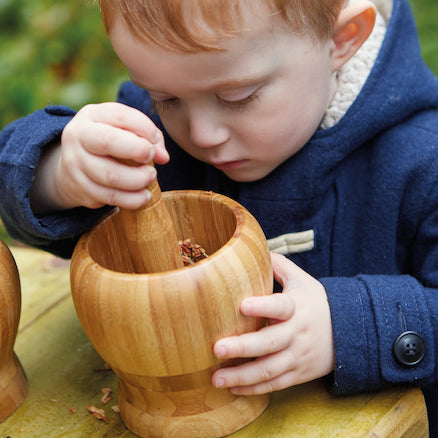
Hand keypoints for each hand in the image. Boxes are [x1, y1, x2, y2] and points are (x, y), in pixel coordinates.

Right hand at [31, 102, 169, 212]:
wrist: (70, 167)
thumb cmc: (108, 143)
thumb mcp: (122, 130)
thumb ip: (147, 137)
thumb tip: (163, 157)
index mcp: (91, 116)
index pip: (121, 116)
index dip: (144, 128)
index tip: (156, 140)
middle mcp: (78, 137)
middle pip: (108, 142)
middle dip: (137, 150)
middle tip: (151, 158)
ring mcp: (75, 164)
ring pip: (110, 175)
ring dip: (137, 179)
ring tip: (150, 178)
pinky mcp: (80, 189)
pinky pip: (110, 196)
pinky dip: (132, 199)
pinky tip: (144, 196)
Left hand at [211, 253, 334, 394]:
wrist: (349, 333)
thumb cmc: (317, 302)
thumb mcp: (302, 280)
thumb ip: (278, 265)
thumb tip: (255, 247)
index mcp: (297, 307)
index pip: (280, 306)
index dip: (263, 306)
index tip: (242, 305)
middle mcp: (297, 333)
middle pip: (270, 343)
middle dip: (243, 347)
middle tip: (217, 349)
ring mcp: (297, 356)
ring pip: (270, 369)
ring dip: (242, 376)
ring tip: (215, 378)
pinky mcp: (298, 374)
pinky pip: (275, 384)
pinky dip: (254, 389)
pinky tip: (232, 388)